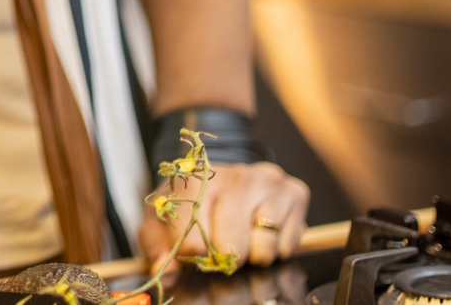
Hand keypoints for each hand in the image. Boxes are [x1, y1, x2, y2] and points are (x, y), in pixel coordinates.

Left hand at [136, 162, 310, 268]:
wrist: (214, 178)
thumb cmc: (186, 204)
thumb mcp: (158, 222)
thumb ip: (156, 249)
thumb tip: (166, 274)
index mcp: (196, 180)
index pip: (194, 243)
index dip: (192, 257)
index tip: (191, 249)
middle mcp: (236, 176)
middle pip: (233, 249)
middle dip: (223, 257)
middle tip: (218, 244)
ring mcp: (269, 182)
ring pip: (263, 250)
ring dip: (252, 253)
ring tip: (240, 234)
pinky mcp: (295, 192)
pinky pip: (287, 246)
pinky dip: (276, 247)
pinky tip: (259, 229)